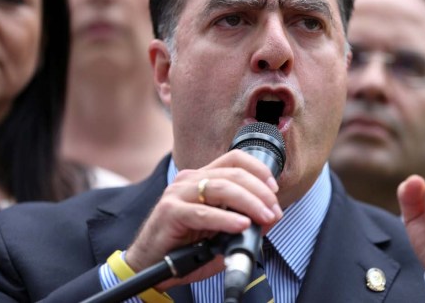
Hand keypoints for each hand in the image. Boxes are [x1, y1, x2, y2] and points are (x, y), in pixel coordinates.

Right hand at [125, 150, 282, 289]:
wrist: (150, 265)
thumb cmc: (184, 246)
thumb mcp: (219, 230)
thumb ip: (242, 221)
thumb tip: (269, 218)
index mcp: (201, 178)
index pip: (234, 159)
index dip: (258, 170)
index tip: (274, 189)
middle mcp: (189, 180)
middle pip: (232, 173)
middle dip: (259, 191)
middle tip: (274, 210)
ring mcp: (178, 194)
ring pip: (221, 188)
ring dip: (249, 202)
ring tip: (264, 217)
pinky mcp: (170, 212)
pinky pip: (203, 212)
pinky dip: (226, 219)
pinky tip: (241, 225)